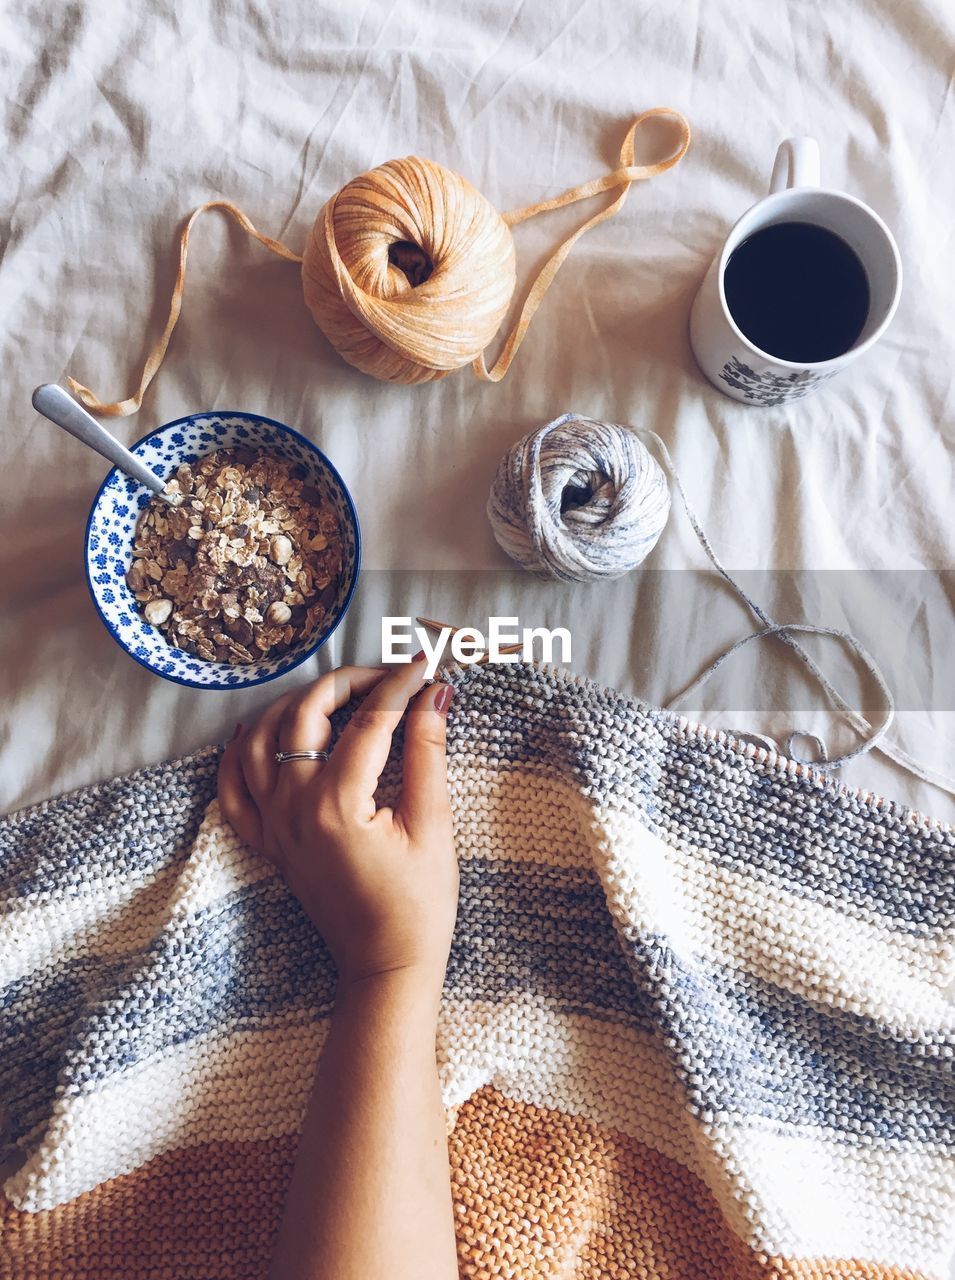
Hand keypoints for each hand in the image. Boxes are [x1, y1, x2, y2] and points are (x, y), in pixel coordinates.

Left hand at [217, 660, 457, 995]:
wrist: (386, 965)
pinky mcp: (268, 843)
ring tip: (337, 694)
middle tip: (386, 675)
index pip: (369, 721)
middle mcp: (294, 808)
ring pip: (261, 740)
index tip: (425, 667)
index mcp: (338, 804)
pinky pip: (233, 789)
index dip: (399, 686)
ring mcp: (274, 826)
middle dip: (348, 682)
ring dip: (296, 705)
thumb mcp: (432, 825)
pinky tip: (256, 731)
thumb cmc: (418, 905)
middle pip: (305, 714)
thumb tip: (434, 695)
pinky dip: (239, 753)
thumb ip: (428, 753)